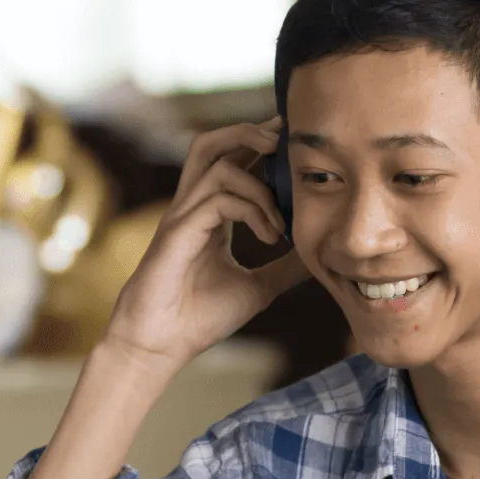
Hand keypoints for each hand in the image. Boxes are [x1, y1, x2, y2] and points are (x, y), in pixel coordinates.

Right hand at [103, 118, 307, 373]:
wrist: (162, 347)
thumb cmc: (200, 318)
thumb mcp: (258, 288)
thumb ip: (284, 268)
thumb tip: (317, 256)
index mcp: (208, 215)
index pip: (232, 162)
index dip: (261, 146)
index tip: (294, 147)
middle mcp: (192, 207)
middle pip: (212, 143)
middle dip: (249, 131)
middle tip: (285, 142)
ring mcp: (182, 215)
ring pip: (214, 159)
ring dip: (258, 182)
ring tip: (282, 219)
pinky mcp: (177, 231)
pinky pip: (218, 198)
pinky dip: (252, 211)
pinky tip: (270, 238)